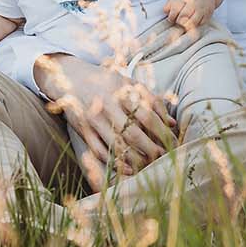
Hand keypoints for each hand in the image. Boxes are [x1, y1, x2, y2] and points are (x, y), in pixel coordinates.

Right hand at [35, 53, 178, 191]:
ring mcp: (93, 119)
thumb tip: (172, 124)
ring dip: (136, 159)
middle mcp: (107, 105)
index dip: (162, 132)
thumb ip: (152, 101)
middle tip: (164, 158)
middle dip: (152, 150)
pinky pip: (100, 152)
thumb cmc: (107, 81)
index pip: (148, 116)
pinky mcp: (82, 130)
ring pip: (117, 146)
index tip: (174, 143)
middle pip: (134, 134)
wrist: (71, 78)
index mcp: (121, 91)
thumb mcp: (130, 83)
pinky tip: (129, 168)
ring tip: (150, 165)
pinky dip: (115, 163)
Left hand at [164, 0, 218, 34]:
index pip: (175, 10)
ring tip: (184, 22)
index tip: (171, 18)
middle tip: (178, 20)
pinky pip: (200, 24)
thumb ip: (170, 3)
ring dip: (186, 25)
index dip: (171, 17)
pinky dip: (195, 25)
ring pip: (192, 23)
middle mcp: (195, 2)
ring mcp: (203, 8)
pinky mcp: (208, 14)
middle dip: (178, 21)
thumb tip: (165, 11)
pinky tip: (192, 21)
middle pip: (183, 17)